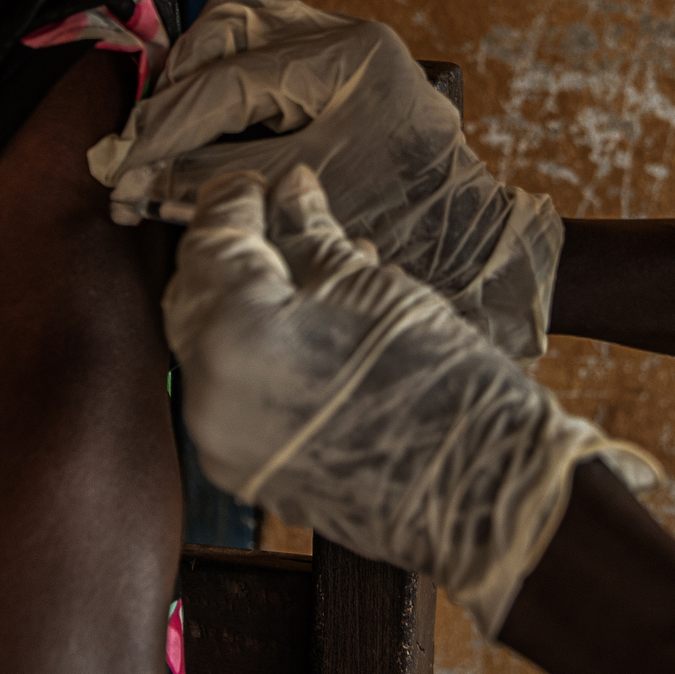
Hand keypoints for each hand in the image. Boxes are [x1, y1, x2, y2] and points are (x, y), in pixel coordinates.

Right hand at [92, 0, 564, 359]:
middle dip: (175, 83)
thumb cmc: (404, 229)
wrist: (473, 247)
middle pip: (229, 22)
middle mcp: (348, 34)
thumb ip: (211, 182)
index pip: (228, 81)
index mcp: (349, 59)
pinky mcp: (337, 67)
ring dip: (194, 76)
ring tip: (165, 134)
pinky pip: (261, 52)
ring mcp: (344, 44)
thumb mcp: (299, 202)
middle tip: (139, 144)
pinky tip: (200, 129)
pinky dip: (222, 83)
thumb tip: (132, 180)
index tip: (119, 168)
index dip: (164, 127)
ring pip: (240, 26)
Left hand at [163, 165, 645, 636]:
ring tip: (304, 268)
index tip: (255, 182)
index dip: (230, 203)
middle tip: (271, 216)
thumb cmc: (437, 380)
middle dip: (228, 252)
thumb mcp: (372, 288)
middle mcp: (208, 392)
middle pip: (193, 297)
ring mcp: (222, 441)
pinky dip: (255, 352)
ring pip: (207, 346)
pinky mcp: (245, 470)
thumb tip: (291, 191)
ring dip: (243, 302)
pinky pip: (229, 393)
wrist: (481, 491)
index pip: (208, 244)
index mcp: (236, 332)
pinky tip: (305, 327)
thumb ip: (313, 237)